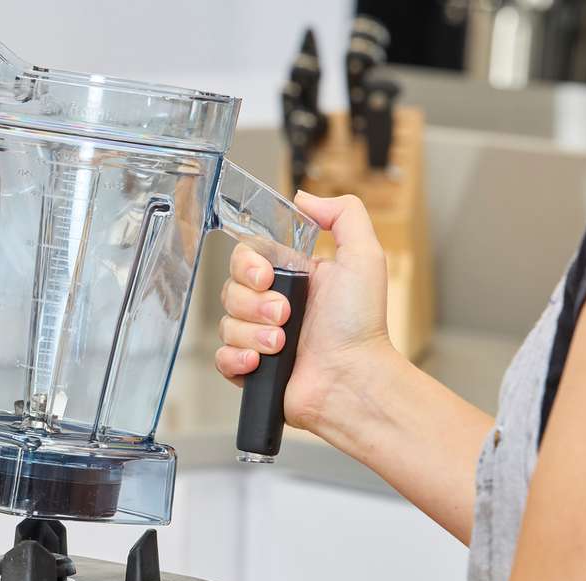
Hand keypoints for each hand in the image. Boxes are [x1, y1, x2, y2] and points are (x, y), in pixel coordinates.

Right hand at [216, 191, 394, 432]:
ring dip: (253, 333)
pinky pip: (222, 356)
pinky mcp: (251, 369)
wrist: (351, 379)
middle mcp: (275, 305)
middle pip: (231, 288)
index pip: (247, 257)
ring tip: (282, 343)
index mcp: (294, 277)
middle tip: (285, 315)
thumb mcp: (364, 256)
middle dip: (254, 303)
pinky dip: (237, 358)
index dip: (249, 265)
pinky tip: (259, 362)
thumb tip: (304, 197)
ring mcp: (261, 338)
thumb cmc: (361, 325)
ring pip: (226, 323)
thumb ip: (343, 214)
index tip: (267, 277)